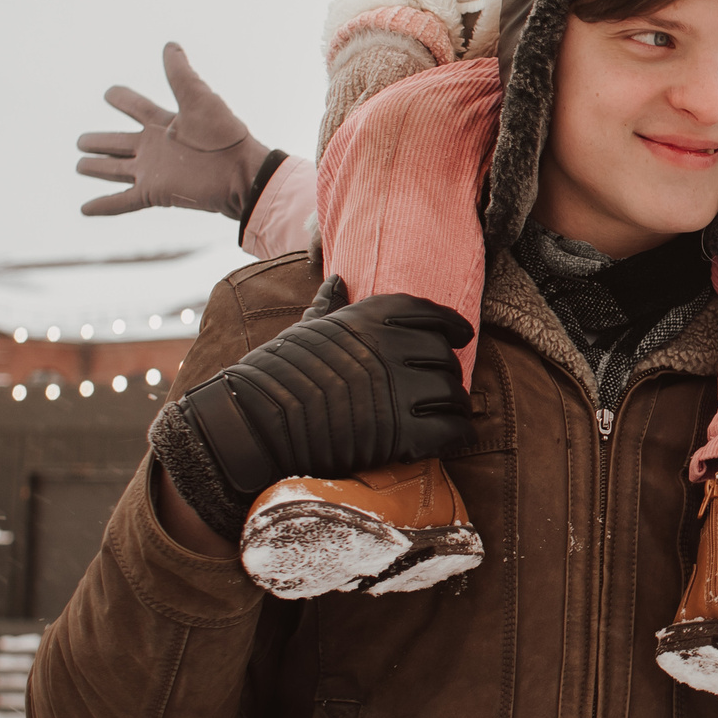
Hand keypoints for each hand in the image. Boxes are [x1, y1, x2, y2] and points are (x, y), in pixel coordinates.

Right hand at [77, 43, 276, 217]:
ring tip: (79, 165)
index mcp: (166, 124)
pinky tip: (84, 209)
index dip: (122, 99)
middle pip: (120, 143)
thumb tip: (170, 45)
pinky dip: (103, 205)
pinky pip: (122, 201)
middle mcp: (155, 148)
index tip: (109, 93)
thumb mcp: (198, 98)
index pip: (137, 109)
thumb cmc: (224, 135)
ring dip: (98, 168)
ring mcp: (153, 172)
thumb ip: (181, 74)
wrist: (239, 174)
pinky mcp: (154, 193)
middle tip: (80, 141)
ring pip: (116, 169)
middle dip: (100, 142)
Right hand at [176, 277, 476, 499]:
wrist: (256, 422)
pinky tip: (453, 436)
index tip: (461, 337)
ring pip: (455, 394)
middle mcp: (391, 347)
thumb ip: (331, 308)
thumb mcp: (307, 329)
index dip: (452, 327)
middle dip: (447, 374)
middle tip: (442, 389)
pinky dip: (458, 434)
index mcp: (371, 316)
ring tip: (449, 414)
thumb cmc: (276, 373)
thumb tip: (337, 281)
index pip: (432, 315)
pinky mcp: (402, 433)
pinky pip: (453, 429)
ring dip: (456, 406)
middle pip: (445, 358)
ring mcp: (399, 390)